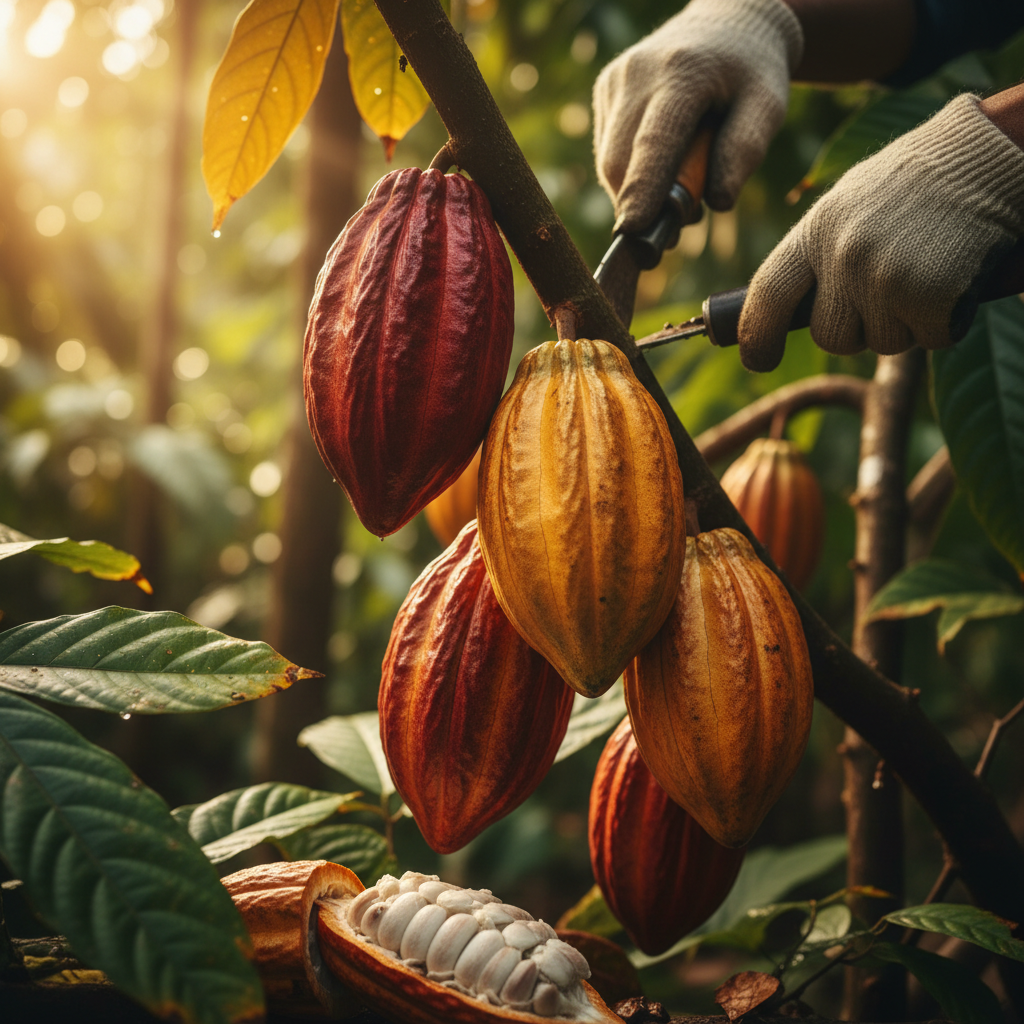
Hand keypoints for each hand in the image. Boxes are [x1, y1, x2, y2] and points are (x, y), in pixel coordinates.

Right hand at [592, 0, 802, 232]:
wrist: (727, 22)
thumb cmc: (752, 72)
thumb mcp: (769, 105)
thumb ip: (746, 151)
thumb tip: (718, 202)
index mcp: (682, 72)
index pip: (655, 142)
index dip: (643, 189)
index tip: (634, 229)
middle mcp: (637, 72)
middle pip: (621, 160)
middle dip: (643, 204)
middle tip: (684, 221)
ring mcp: (615, 80)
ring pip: (609, 161)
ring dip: (637, 194)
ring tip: (681, 191)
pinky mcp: (605, 91)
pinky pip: (607, 152)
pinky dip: (632, 175)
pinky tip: (662, 167)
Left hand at [738, 94, 1023, 371]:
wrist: (987, 152)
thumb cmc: (917, 182)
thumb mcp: (848, 204)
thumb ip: (817, 255)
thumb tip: (779, 313)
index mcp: (815, 230)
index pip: (766, 295)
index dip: (757, 337)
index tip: (759, 360)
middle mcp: (841, 255)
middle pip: (831, 337)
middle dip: (860, 330)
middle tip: (892, 292)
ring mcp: (883, 277)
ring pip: (883, 343)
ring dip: (908, 323)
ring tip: (928, 269)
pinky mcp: (928, 295)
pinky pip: (931, 338)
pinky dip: (947, 320)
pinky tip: (956, 277)